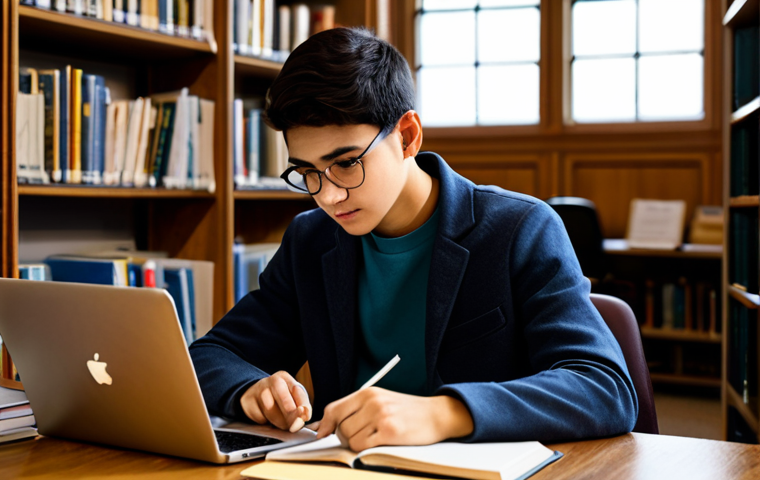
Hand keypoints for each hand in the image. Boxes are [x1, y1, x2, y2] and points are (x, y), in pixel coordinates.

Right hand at [240, 371, 311, 431]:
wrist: (254, 393)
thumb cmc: (279, 396)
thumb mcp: (292, 396)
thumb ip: (302, 405)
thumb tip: (306, 415)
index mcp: (285, 377)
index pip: (297, 390)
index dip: (303, 405)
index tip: (305, 416)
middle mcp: (271, 380)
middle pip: (284, 399)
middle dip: (291, 416)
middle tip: (295, 426)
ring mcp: (258, 389)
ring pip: (271, 411)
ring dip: (279, 422)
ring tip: (283, 423)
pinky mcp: (248, 401)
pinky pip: (260, 417)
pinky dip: (265, 422)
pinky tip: (267, 418)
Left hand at [316, 387, 473, 451]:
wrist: (437, 414)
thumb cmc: (407, 411)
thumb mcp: (381, 400)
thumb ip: (356, 409)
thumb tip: (326, 425)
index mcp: (367, 392)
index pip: (334, 409)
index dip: (324, 424)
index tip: (321, 434)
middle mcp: (372, 402)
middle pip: (340, 427)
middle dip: (344, 437)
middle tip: (360, 437)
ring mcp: (380, 416)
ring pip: (349, 439)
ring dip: (356, 444)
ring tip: (373, 439)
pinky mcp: (389, 432)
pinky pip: (362, 446)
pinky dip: (365, 449)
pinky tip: (379, 443)